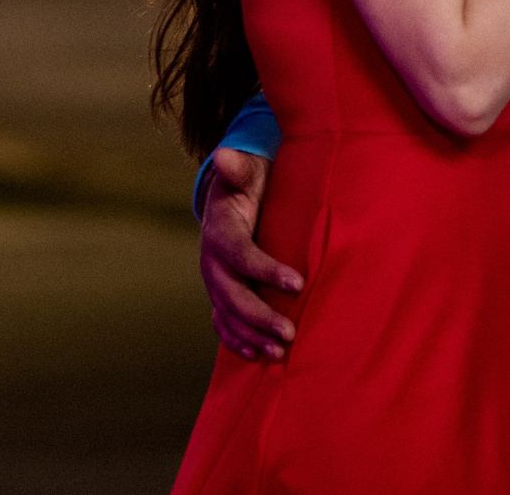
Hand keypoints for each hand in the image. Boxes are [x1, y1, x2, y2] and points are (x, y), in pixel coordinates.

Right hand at [199, 148, 300, 360]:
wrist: (229, 200)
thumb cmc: (246, 184)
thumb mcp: (245, 173)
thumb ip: (237, 168)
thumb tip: (225, 155)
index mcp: (220, 231)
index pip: (241, 255)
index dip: (266, 270)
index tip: (298, 282)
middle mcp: (211, 261)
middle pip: (232, 294)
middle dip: (259, 315)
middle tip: (289, 333)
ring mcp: (214, 281)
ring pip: (227, 314)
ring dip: (251, 335)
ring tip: (278, 353)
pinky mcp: (219, 294)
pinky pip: (222, 322)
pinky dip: (235, 340)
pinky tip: (254, 355)